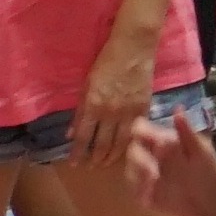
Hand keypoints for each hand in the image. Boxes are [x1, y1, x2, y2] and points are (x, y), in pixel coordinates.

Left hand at [73, 49, 154, 174]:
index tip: (74, 164)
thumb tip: (71, 133)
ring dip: (112, 155)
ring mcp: (129, 112)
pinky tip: (126, 149)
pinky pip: (136, 132)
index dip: (77, 153)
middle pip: (102, 144)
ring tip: (106, 162)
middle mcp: (111, 113)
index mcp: (93, 105)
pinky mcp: (144, 109)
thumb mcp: (86, 85)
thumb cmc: (106, 62)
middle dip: (95, 158)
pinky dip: (130, 143)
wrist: (134, 48)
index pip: (82, 137)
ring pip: (120, 143)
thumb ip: (80, 111)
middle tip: (91, 166)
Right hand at [124, 109, 215, 215]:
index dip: (139, 130)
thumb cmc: (209, 173)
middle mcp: (152, 156)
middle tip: (153, 169)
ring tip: (155, 180)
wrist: (210, 204)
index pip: (142, 129)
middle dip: (139, 157)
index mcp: (164, 141)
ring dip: (138, 173)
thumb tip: (178, 109)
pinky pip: (133, 188)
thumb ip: (187, 133)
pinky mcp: (144, 193)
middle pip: (132, 149)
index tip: (144, 137)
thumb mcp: (202, 152)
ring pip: (129, 169)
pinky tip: (150, 193)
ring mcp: (146, 175)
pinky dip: (139, 189)